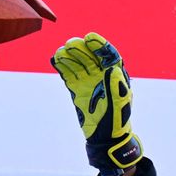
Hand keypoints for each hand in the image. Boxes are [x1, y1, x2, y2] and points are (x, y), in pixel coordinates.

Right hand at [50, 32, 142, 175]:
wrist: (104, 138)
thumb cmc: (116, 121)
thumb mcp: (119, 104)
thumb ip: (115, 86)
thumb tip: (112, 68)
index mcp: (115, 76)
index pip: (108, 55)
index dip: (99, 45)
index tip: (89, 37)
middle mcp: (102, 77)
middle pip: (91, 57)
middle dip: (81, 49)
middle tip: (70, 44)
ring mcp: (89, 83)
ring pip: (78, 65)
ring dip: (70, 57)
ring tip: (61, 51)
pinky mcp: (77, 90)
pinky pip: (69, 75)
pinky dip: (63, 67)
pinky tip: (56, 59)